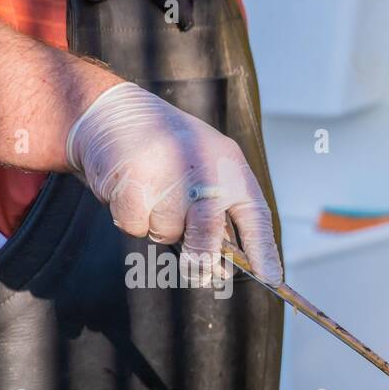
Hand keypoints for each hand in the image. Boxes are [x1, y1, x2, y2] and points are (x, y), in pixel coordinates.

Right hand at [67, 82, 281, 284]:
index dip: (264, 252)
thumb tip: (224, 265)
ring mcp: (168, 176)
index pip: (256, 218)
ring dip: (158, 226)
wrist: (117, 110)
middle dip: (201, 259)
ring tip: (153, 193)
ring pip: (166, 234)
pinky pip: (135, 226)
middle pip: (208, 236)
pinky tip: (132, 190)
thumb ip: (222, 210)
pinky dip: (131, 218)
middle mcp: (204, 171)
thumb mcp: (212, 167)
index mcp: (231, 169)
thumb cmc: (172, 147)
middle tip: (198, 271)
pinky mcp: (133, 181)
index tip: (271, 278)